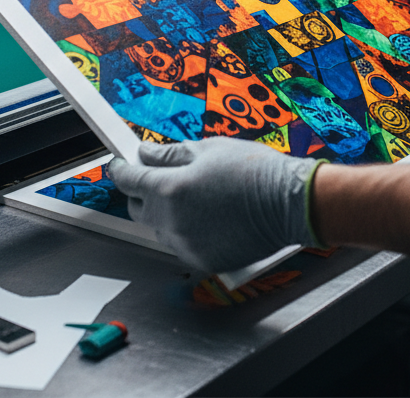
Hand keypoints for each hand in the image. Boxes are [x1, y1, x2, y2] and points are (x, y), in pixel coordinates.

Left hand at [108, 138, 323, 274]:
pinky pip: (181, 244)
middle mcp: (173, 222)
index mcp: (171, 189)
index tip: (120, 164)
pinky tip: (208, 215)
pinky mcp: (202, 260)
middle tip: (159, 178)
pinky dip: (186, 230)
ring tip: (195, 196)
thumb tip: (146, 154)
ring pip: (160, 228)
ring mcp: (186, 245)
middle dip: (142, 192)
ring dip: (165, 212)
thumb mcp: (210, 149)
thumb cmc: (255, 170)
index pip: (130, 180)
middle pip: (138, 209)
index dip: (121, 169)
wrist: (289, 202)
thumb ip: (171, 154)